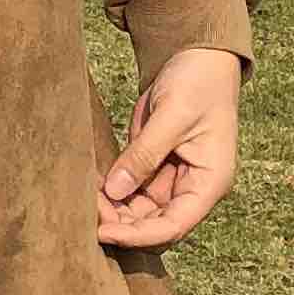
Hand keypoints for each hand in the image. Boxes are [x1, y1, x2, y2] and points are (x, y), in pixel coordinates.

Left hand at [97, 46, 242, 252]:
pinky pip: (130, 189)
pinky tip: (90, 182)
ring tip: (84, 195)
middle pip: (154, 224)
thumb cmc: (198, 84)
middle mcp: (192, 188)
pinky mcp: (154, 167)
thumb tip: (114, 190)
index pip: (174, 225)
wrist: (199, 59)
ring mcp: (172, 179)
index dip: (139, 235)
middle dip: (120, 223)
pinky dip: (110, 190)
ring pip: (138, 211)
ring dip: (112, 209)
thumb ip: (144, 154)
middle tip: (86, 210)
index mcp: (209, 183)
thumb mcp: (172, 116)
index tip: (105, 233)